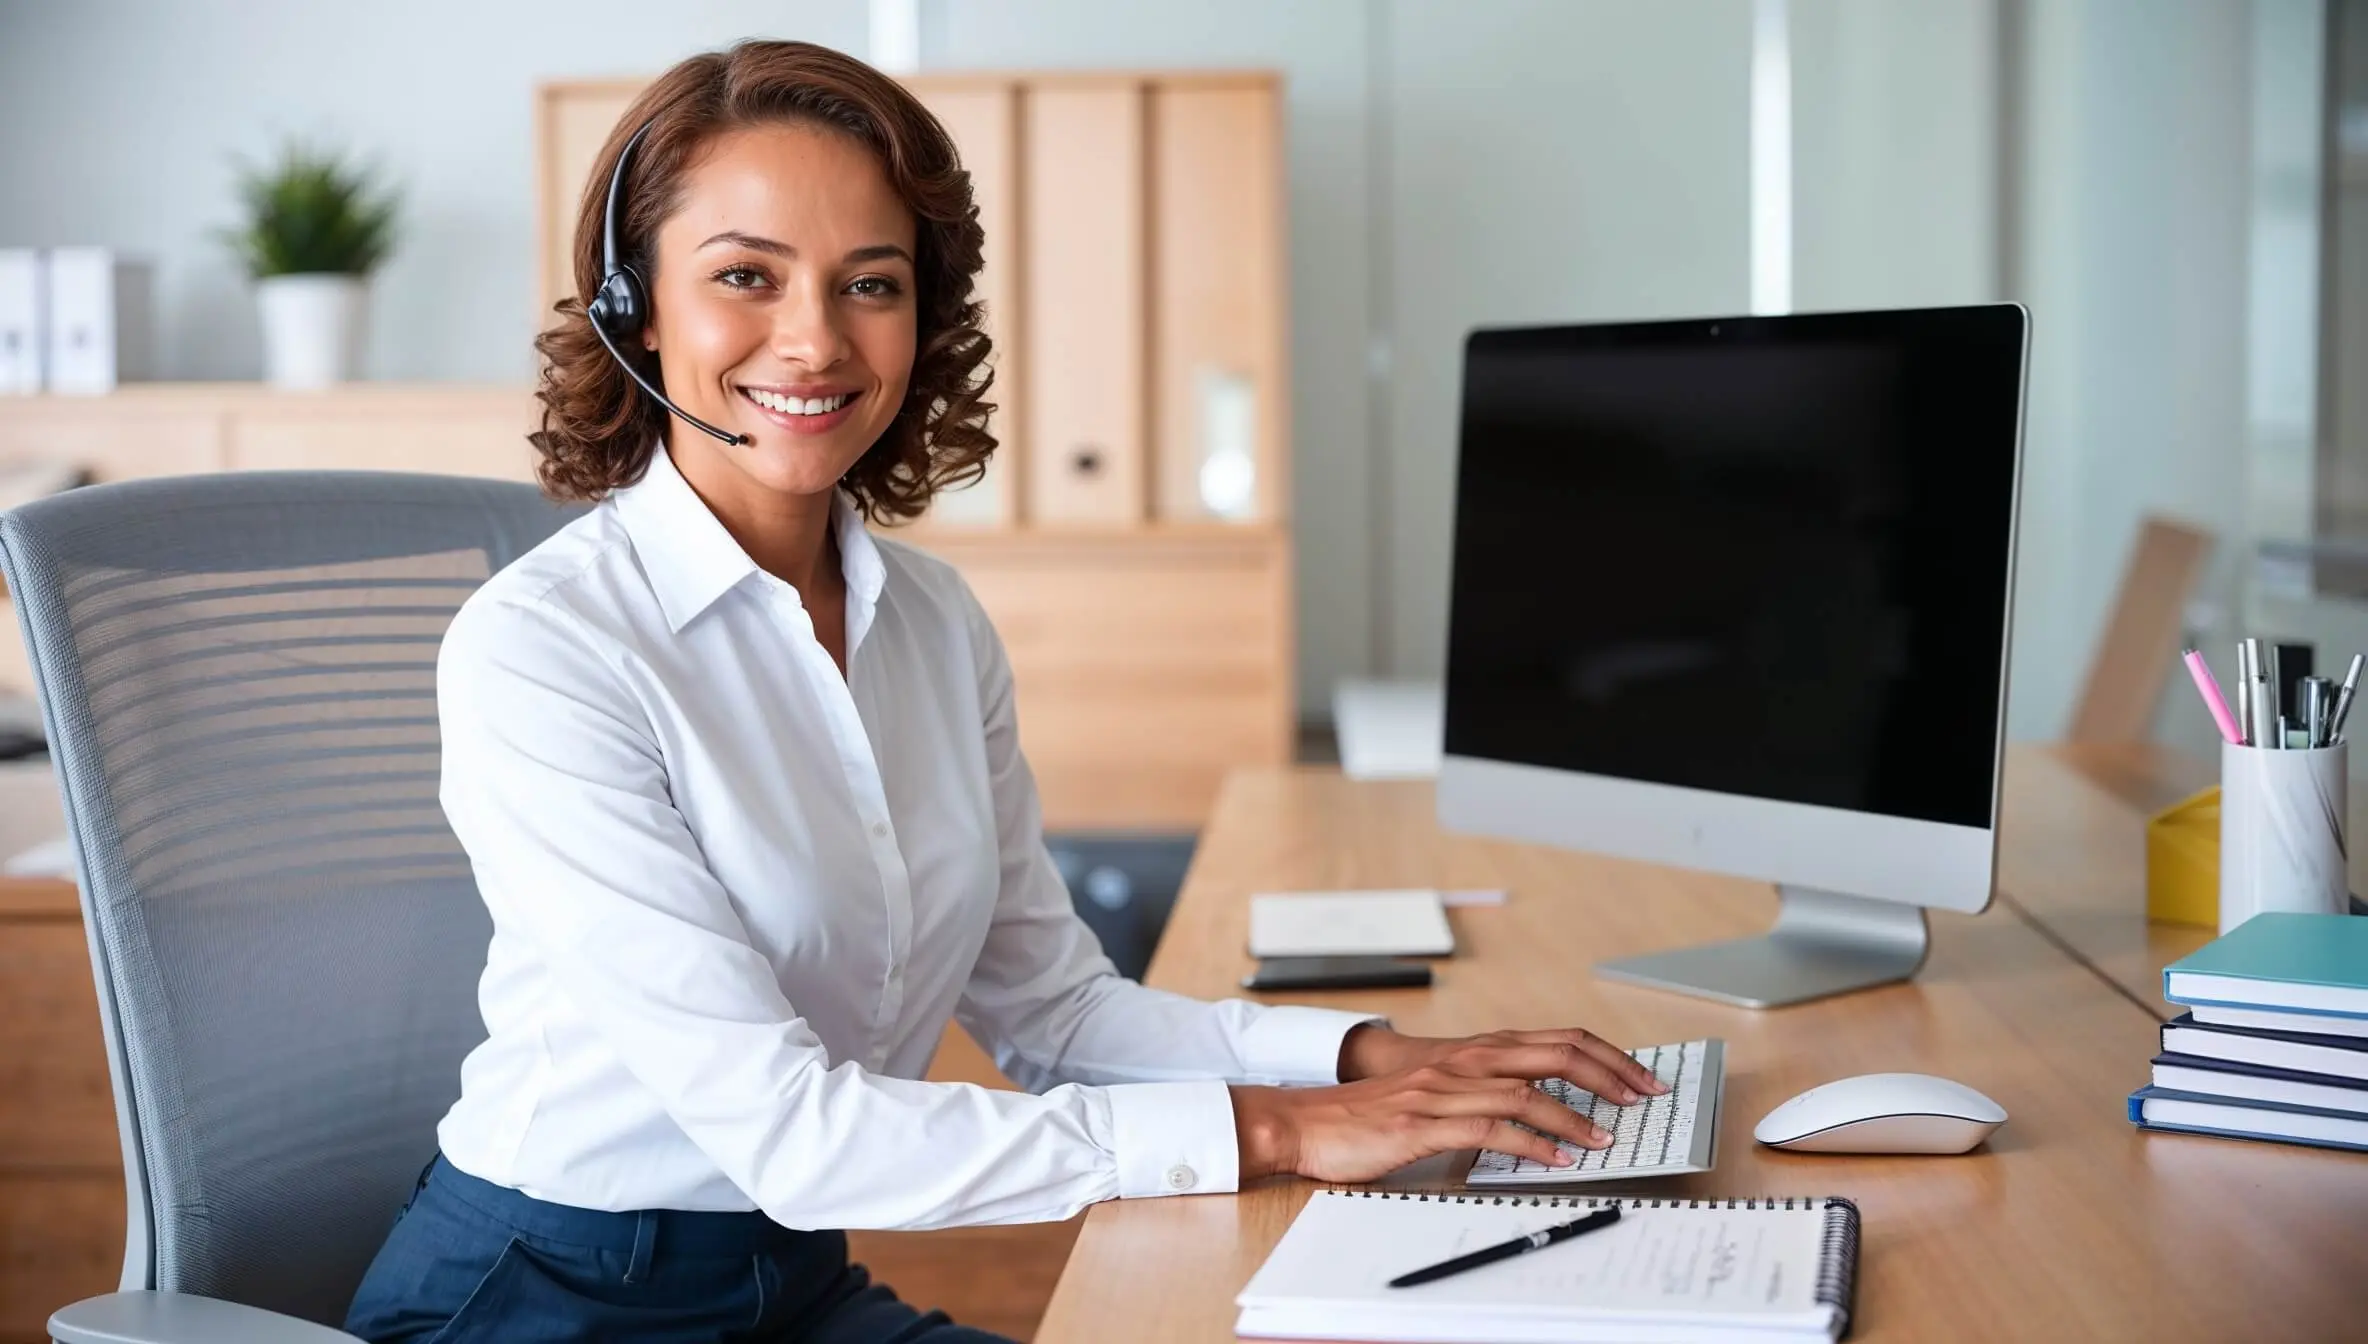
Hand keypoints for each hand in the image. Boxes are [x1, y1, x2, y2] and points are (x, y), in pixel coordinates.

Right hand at [1235, 1030, 1670, 1184]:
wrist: (1311, 1118)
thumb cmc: (1376, 1112)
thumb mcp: (1442, 1095)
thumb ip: (1487, 1096)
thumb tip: (1544, 1115)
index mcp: (1474, 1052)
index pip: (1555, 1040)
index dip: (1604, 1056)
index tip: (1639, 1078)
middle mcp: (1465, 1061)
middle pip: (1553, 1053)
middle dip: (1607, 1075)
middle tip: (1642, 1099)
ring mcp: (1445, 1091)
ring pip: (1526, 1091)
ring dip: (1574, 1116)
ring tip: (1606, 1138)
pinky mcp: (1424, 1122)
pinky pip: (1488, 1129)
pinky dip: (1529, 1143)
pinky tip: (1554, 1158)